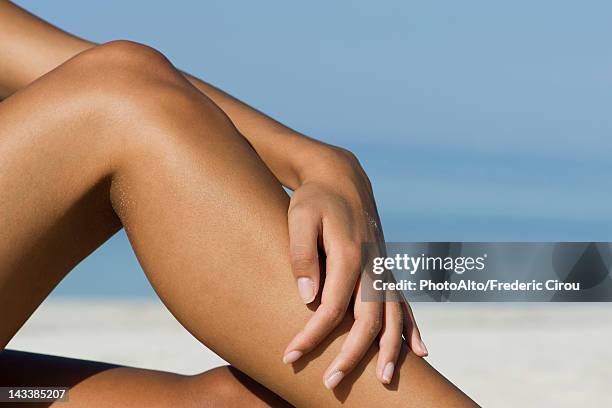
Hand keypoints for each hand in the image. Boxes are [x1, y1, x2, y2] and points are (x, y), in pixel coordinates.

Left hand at [281, 147, 427, 388]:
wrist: (340, 176)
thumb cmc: (315, 198)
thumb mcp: (300, 218)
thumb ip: (303, 256)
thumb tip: (308, 299)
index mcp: (348, 253)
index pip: (330, 307)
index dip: (311, 335)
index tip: (289, 356)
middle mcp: (372, 264)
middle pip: (368, 319)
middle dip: (351, 355)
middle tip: (331, 383)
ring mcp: (383, 266)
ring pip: (393, 315)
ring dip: (390, 349)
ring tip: (384, 380)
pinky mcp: (386, 268)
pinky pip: (404, 302)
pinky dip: (412, 328)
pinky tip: (419, 352)